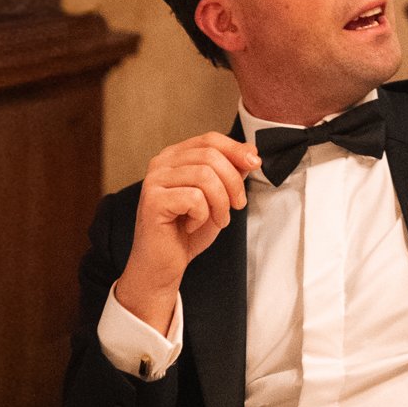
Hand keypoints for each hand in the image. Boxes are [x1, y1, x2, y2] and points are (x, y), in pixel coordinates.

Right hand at [114, 134, 261, 334]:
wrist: (163, 267)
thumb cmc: (188, 232)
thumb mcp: (218, 197)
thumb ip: (231, 172)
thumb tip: (250, 150)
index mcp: (175, 156)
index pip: (210, 139)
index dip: (236, 149)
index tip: (255, 164)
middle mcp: (161, 163)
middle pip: (210, 155)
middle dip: (233, 182)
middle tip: (237, 206)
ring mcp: (153, 180)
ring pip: (204, 175)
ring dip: (220, 202)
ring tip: (218, 219)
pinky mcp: (152, 201)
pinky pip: (194, 198)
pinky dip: (203, 215)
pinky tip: (192, 227)